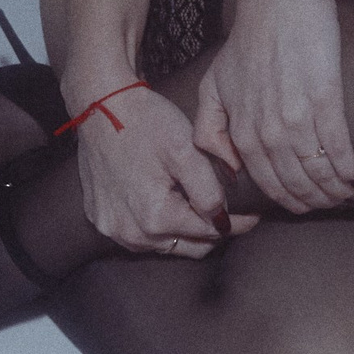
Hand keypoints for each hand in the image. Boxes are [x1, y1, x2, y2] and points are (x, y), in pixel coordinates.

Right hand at [71, 84, 259, 256]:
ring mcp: (112, 229)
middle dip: (212, 231)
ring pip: (165, 245)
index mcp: (155, 217)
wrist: (101, 107)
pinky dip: (158, 226)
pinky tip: (166, 202)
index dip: (236, 224)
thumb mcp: (185, 151)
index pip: (210, 232)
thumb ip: (209, 190)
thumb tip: (223, 219)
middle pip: (189, 246)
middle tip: (230, 212)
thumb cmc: (144, 122)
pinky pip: (140, 236)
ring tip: (197, 204)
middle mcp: (132, 233)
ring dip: (184, 230)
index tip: (252, 216)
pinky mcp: (101, 220)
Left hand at [193, 0, 353, 212]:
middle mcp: (267, 130)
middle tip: (332, 204)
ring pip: (318, 171)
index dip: (290, 201)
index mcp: (242, 130)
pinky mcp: (323, 99)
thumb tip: (228, 166)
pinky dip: (348, 168)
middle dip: (316, 201)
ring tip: (348, 193)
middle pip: (296, 183)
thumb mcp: (213, 85)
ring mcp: (295, 117)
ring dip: (335, 189)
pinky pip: (338, 147)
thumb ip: (210, 127)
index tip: (307, 205)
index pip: (268, 183)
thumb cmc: (248, 39)